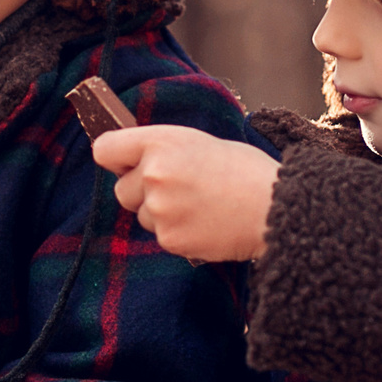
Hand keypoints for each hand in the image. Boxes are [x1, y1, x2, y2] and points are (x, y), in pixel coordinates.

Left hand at [91, 127, 278, 261]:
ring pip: (142, 215)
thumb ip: (164, 151)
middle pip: (121, 189)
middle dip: (143, 192)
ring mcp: (160, 210)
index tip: (126, 163)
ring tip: (201, 206)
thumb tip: (136, 161)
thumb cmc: (246, 171)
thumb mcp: (200, 142)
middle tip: (181, 188)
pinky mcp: (170, 239)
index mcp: (161, 142)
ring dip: (162, 214)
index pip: (105, 149)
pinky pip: (161, 236)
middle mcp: (153, 175)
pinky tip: (206, 223)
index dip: (116, 158)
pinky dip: (178, 233)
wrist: (276, 208)